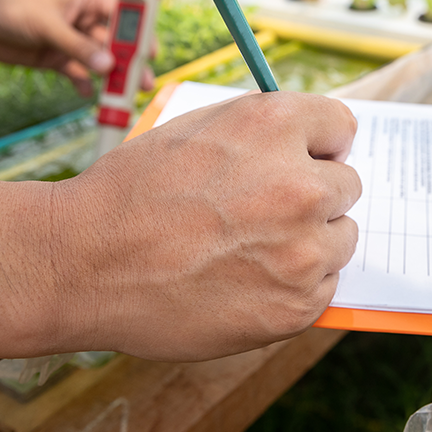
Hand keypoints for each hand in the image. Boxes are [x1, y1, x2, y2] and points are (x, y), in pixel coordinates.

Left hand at [0, 0, 152, 96]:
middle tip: (143, 83)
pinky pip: (78, 74)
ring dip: (111, 79)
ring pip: (99, 62)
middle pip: (116, 44)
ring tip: (122, 97)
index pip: (125, 16)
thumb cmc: (9, 6)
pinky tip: (87, 95)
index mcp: (88, 0)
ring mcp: (71, 41)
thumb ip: (77, 47)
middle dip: (130, 64)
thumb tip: (108, 66)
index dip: (140, 33)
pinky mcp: (56, 58)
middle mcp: (84, 20)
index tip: (151, 53)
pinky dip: (84, 85)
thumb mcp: (46, 25)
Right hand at [54, 91, 360, 360]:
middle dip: (313, 194)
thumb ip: (263, 128)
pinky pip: (324, 285)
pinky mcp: (297, 305)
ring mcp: (302, 249)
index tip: (307, 158)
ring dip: (310, 241)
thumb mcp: (198, 127)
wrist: (84, 264)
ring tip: (250, 248)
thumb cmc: (133, 191)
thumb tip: (312, 139)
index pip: (342, 126)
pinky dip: (296, 285)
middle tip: (263, 211)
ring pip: (341, 237)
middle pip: (347, 185)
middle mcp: (300, 184)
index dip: (319, 144)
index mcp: (275, 126)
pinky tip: (248, 281)